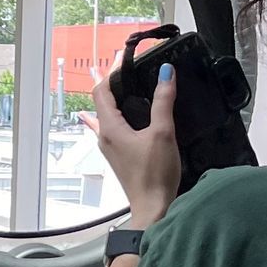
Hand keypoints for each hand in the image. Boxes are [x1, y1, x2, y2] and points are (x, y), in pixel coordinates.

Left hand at [94, 61, 180, 223]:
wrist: (152, 208)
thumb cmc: (155, 175)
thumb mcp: (163, 133)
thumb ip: (163, 101)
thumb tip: (166, 73)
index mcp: (110, 128)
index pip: (102, 91)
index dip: (111, 72)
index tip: (123, 58)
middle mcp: (105, 137)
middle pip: (101, 101)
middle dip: (110, 82)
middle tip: (120, 66)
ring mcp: (110, 147)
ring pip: (105, 115)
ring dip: (112, 98)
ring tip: (119, 84)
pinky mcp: (119, 156)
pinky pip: (111, 129)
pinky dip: (115, 115)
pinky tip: (117, 117)